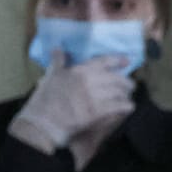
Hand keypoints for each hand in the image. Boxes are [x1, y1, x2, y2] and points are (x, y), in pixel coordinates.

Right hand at [10, 53, 136, 151]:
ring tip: (126, 97)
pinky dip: (126, 107)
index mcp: (79, 70)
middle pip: (116, 78)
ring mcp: (94, 97)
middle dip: (125, 82)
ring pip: (119, 92)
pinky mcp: (97, 113)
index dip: (118, 60)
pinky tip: (128, 108)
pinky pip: (118, 107)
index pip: (104, 61)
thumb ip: (57, 62)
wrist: (42, 122)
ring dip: (125, 95)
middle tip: (129, 86)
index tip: (126, 61)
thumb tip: (57, 49)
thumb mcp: (50, 76)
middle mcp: (90, 81)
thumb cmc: (44, 100)